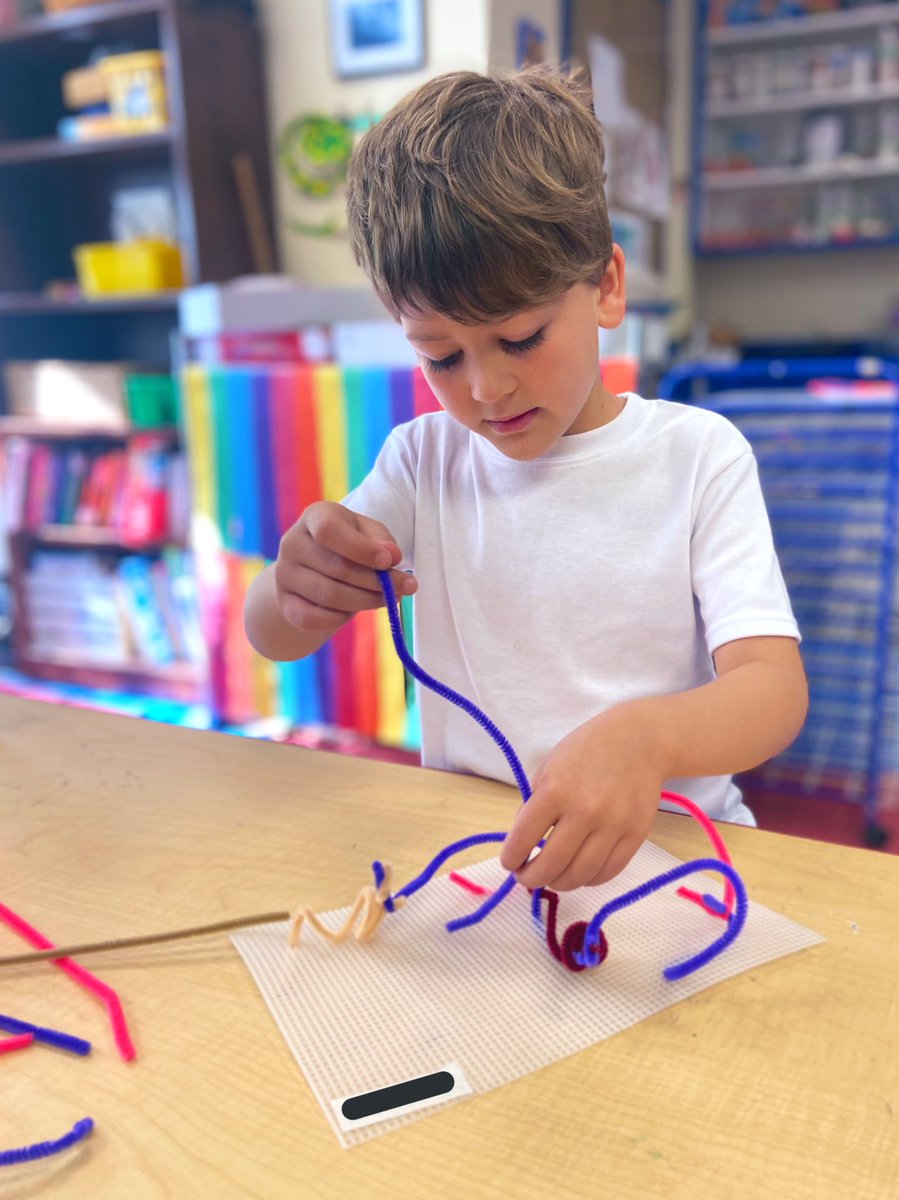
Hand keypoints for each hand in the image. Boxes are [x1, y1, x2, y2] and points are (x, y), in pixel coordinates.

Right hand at [274, 501, 416, 635]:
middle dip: (377, 581)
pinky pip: (312, 618)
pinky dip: (339, 619)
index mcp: (314, 517)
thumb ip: (381, 540)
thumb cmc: (348, 544)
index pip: (329, 531)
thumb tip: (392, 557)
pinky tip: (354, 611)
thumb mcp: (366, 532)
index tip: (390, 561)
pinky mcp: (285, 603)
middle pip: (337, 568)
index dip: (361, 549)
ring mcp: (284, 574)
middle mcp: (292, 542)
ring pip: (329, 595)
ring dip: (366, 601)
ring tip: (386, 599)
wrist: (312, 568)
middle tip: (405, 587)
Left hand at [499, 705, 663, 891]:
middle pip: (551, 865)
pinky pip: (607, 872)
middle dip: (531, 878)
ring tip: (552, 877)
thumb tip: (522, 844)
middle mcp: (584, 811)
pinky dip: (588, 879)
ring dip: (559, 883)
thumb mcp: (549, 768)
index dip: (511, 858)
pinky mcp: (635, 835)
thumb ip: (534, 805)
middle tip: (527, 877)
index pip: (523, 839)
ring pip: (579, 875)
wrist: (639, 740)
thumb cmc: (587, 750)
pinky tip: (578, 872)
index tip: (509, 863)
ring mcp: (613, 826)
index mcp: (555, 791)